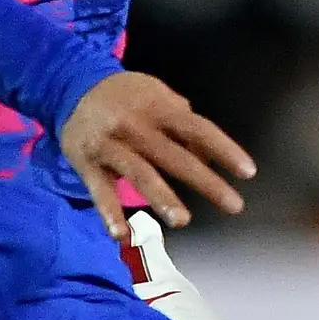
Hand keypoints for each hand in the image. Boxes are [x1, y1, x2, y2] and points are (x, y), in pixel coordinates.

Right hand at [57, 70, 256, 238]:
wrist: (70, 84)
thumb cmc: (127, 96)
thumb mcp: (158, 97)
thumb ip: (183, 123)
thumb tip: (211, 154)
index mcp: (159, 108)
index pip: (198, 129)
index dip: (224, 149)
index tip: (247, 172)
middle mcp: (136, 126)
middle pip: (174, 156)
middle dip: (206, 182)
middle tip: (234, 206)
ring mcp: (110, 145)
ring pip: (139, 173)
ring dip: (162, 197)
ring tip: (183, 220)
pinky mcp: (86, 162)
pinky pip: (99, 190)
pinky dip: (109, 213)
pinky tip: (123, 235)